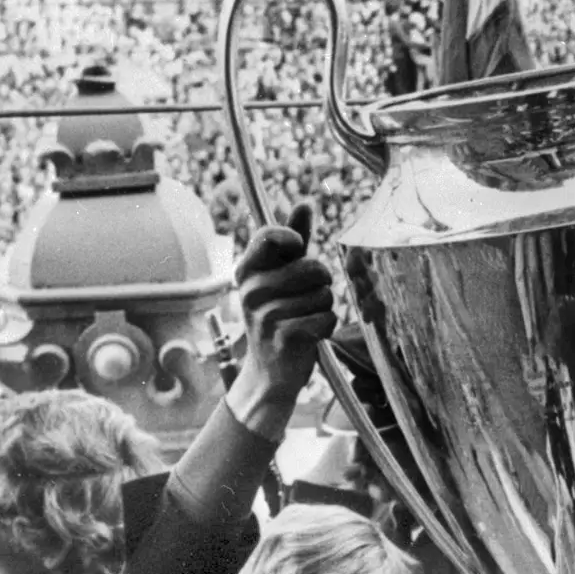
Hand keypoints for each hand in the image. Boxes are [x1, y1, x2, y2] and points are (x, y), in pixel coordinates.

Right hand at [233, 203, 336, 405]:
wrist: (270, 370)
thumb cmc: (280, 314)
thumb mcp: (282, 275)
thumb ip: (294, 239)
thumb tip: (305, 202)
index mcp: (247, 269)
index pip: (270, 236)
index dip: (292, 237)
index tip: (298, 249)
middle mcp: (250, 290)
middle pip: (314, 267)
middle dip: (323, 283)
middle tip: (307, 297)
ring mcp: (265, 315)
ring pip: (325, 295)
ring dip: (325, 308)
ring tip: (305, 318)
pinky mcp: (284, 337)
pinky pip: (327, 318)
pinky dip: (327, 326)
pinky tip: (311, 334)